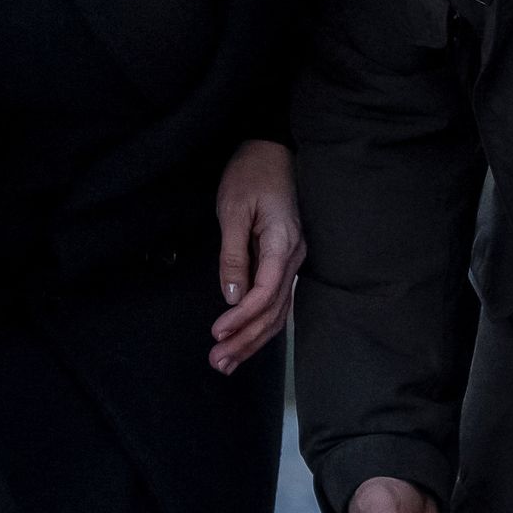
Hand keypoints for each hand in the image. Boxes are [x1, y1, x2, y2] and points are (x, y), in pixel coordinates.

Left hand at [207, 139, 300, 372]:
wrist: (272, 150)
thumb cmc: (251, 174)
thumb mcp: (233, 209)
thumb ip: (234, 254)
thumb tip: (231, 296)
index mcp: (284, 244)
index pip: (266, 293)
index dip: (241, 318)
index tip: (216, 333)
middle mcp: (295, 258)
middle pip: (273, 311)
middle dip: (246, 340)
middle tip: (218, 363)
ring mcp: (294, 261)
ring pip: (277, 311)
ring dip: (252, 339)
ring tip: (227, 362)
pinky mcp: (286, 261)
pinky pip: (276, 300)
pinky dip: (260, 323)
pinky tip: (245, 339)